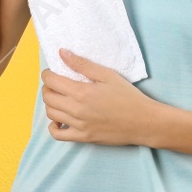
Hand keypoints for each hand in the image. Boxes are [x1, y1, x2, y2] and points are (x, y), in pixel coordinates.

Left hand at [41, 49, 160, 145]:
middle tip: (56, 83)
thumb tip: (62, 53)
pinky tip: (60, 120)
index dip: (48, 74)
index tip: (52, 72)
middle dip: (47, 87)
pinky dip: (53, 127)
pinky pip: (58, 135)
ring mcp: (78, 125)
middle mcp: (76, 109)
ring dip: (51, 104)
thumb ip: (83, 64)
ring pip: (51, 114)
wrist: (143, 122)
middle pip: (48, 97)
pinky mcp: (83, 138)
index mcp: (81, 92)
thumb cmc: (128, 96)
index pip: (51, 81)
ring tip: (60, 98)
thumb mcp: (107, 75)